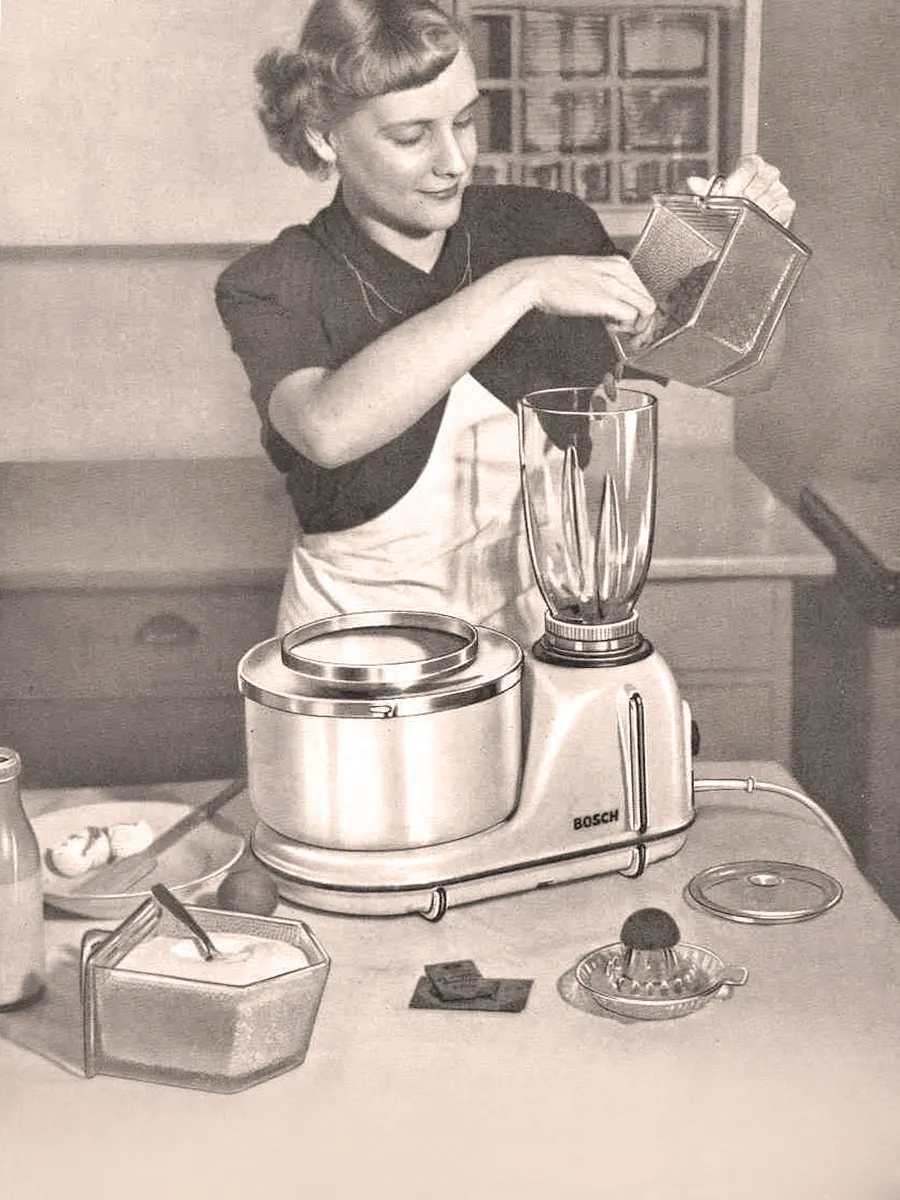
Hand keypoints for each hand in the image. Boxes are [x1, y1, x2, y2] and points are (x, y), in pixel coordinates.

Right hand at [527, 254, 656, 336]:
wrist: (537, 278)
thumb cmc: (556, 279)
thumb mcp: (591, 275)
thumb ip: (608, 286)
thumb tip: (618, 306)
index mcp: (618, 264)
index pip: (644, 289)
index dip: (641, 310)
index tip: (633, 322)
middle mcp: (620, 271)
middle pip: (649, 300)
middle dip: (644, 322)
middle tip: (631, 334)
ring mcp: (614, 285)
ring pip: (647, 308)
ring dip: (638, 327)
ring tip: (621, 332)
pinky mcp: (606, 300)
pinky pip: (631, 316)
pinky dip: (626, 327)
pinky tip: (612, 329)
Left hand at [686, 154, 795, 226]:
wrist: (748, 220)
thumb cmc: (732, 201)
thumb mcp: (718, 194)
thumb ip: (705, 188)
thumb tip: (692, 182)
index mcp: (752, 164)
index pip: (750, 164)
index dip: (738, 179)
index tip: (728, 192)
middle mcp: (769, 173)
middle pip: (762, 180)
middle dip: (746, 197)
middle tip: (735, 208)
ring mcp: (780, 189)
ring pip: (769, 198)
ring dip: (755, 211)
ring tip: (744, 217)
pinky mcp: (787, 205)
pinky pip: (780, 211)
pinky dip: (767, 218)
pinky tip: (757, 221)